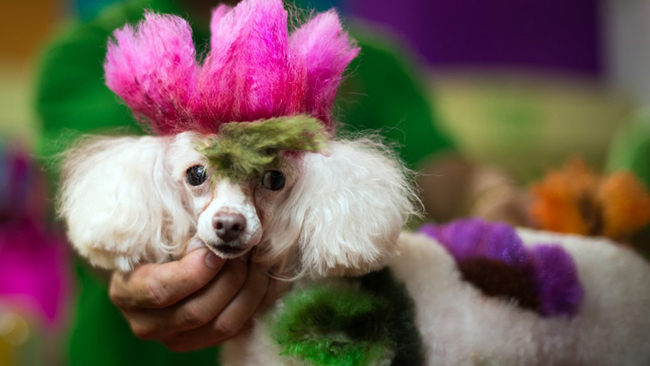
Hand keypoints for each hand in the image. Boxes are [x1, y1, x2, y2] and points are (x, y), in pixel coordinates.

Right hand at [109, 244, 289, 351]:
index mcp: (128, 292)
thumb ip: (179, 231)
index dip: (194, 271)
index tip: (215, 250)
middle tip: (244, 250)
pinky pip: (236, 329)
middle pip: (197, 311)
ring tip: (255, 260)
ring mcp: (175, 339)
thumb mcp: (159, 232)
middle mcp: (147, 324)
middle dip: (229, 277)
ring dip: (247, 290)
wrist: (154, 265)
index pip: (160, 290)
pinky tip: (259, 277)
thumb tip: (213, 235)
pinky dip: (253, 302)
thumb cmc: (158, 241)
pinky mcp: (201, 342)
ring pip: (222, 325)